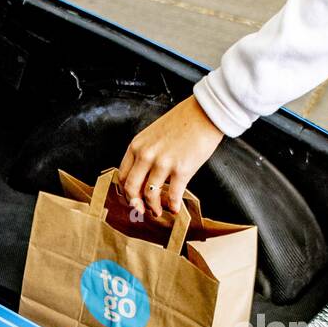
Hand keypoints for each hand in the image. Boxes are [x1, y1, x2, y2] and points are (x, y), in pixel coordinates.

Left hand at [120, 95, 224, 216]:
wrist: (205, 114)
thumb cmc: (183, 122)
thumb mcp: (154, 134)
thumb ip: (146, 152)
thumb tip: (146, 175)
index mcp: (137, 145)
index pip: (123, 175)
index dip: (126, 191)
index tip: (133, 198)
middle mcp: (146, 155)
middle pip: (132, 188)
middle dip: (136, 204)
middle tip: (142, 211)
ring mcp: (163, 163)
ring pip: (150, 195)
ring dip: (154, 208)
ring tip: (159, 212)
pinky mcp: (181, 170)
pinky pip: (173, 196)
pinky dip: (173, 206)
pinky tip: (176, 209)